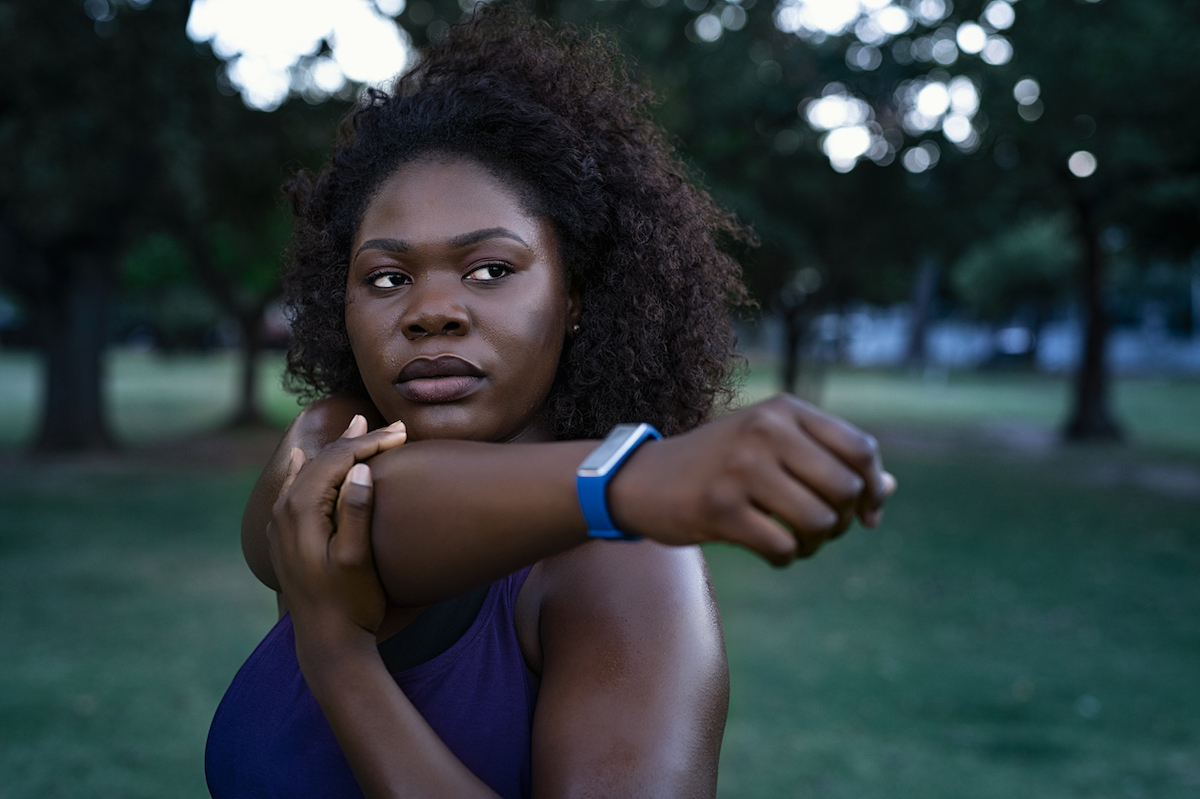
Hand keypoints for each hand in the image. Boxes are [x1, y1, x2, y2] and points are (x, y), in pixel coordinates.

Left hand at [267, 415, 406, 646]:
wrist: (326, 643)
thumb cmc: (350, 603)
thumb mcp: (357, 559)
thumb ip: (355, 512)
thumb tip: (360, 470)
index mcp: (301, 510)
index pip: (338, 460)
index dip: (371, 442)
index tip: (401, 433)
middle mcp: (284, 510)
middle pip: (323, 460)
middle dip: (358, 440)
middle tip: (394, 427)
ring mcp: (280, 523)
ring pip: (309, 470)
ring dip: (338, 451)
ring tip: (358, 427)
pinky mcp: (283, 535)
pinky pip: (295, 487)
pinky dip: (306, 468)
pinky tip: (300, 457)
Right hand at [610, 394, 895, 564]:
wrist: (643, 479)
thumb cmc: (719, 465)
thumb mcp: (772, 447)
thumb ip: (827, 461)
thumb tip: (888, 491)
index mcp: (784, 410)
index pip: (860, 449)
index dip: (873, 488)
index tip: (865, 513)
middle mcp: (766, 430)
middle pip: (846, 488)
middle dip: (842, 521)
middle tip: (821, 531)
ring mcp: (741, 467)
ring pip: (819, 522)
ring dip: (815, 545)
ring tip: (796, 543)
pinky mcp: (720, 507)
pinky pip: (783, 547)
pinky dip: (786, 559)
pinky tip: (772, 553)